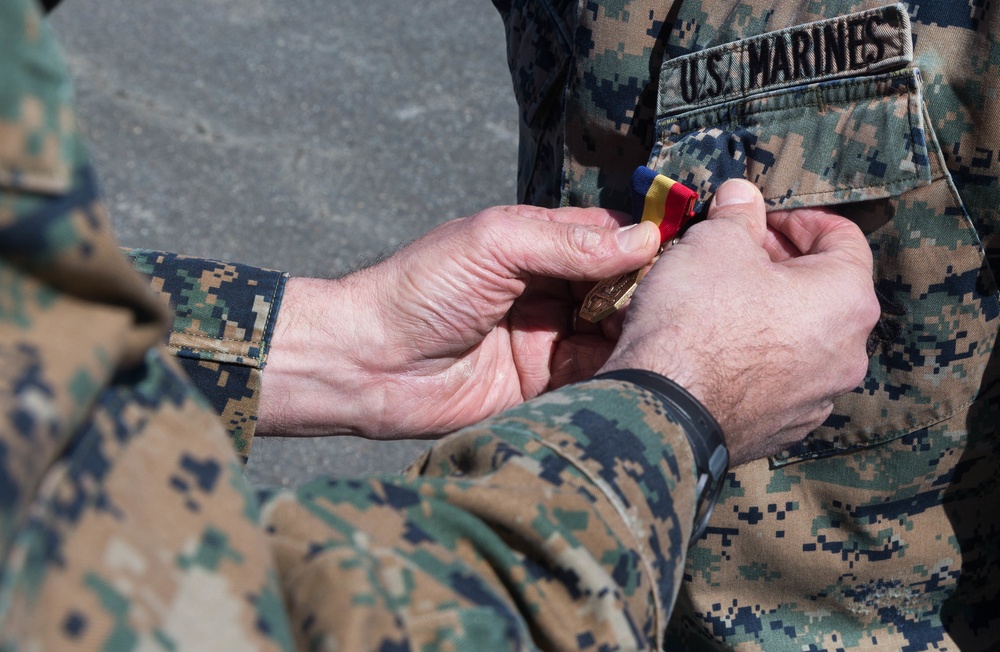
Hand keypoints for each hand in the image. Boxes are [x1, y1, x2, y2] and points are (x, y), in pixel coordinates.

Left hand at [258, 205, 660, 437]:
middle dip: (648, 299)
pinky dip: (614, 379)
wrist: (366, 363)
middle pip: (620, 292)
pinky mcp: (542, 389)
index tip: (689, 257)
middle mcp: (550, 293)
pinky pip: (592, 381)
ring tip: (665, 343)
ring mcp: (548, 342)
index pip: (610, 238)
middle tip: (681, 309)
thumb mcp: (495, 244)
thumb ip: (566, 242)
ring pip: (613, 338)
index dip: (647, 246)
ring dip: (635, 340)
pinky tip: (634, 377)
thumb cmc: (420, 290)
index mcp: (538, 246)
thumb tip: (642, 238)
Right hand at [601, 179, 878, 464]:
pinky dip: (756, 358)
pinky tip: (715, 349)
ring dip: (769, 313)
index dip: (798, 217)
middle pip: (824, 291)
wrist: (664, 409)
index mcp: (847, 299)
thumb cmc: (698, 319)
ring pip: (802, 339)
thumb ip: (737, 213)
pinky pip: (779, 379)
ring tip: (719, 301)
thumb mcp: (714, 243)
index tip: (759, 216)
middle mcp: (848, 354)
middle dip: (779, 265)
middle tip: (733, 253)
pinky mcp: (785, 428)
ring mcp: (819, 398)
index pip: (844, 237)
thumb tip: (741, 196)